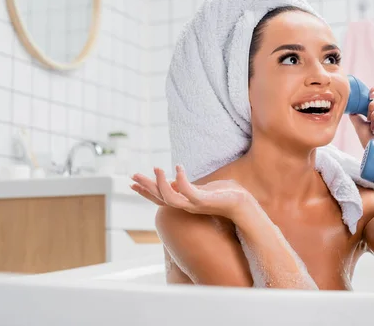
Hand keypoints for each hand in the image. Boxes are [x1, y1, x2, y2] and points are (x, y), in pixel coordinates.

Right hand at [130, 165, 252, 218]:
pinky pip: (189, 192)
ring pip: (171, 199)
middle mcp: (187, 206)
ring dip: (161, 184)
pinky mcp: (205, 202)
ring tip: (156, 168)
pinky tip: (178, 167)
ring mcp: (195, 205)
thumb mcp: (200, 188)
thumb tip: (173, 180)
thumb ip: (186, 186)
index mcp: (184, 202)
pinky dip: (182, 180)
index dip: (145, 191)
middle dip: (146, 188)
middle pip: (161, 199)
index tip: (131, 183)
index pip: (160, 198)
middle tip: (133, 176)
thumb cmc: (224, 195)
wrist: (243, 204)